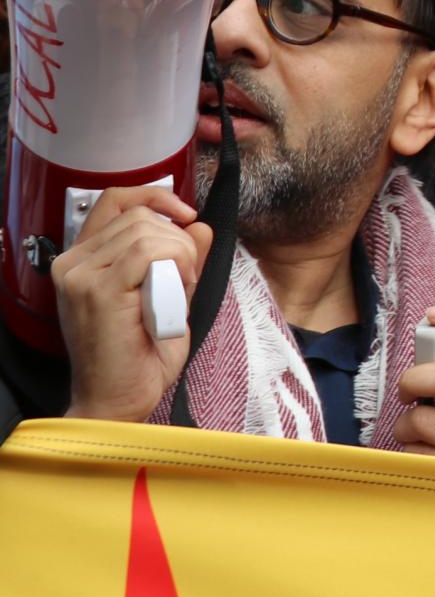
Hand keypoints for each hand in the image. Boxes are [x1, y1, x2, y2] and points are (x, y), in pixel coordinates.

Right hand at [57, 186, 211, 423]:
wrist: (119, 400)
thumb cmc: (140, 356)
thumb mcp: (169, 295)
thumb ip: (181, 258)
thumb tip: (199, 225)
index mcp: (83, 261)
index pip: (115, 201)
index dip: (156, 196)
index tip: (186, 214)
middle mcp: (73, 264)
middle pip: (140, 216)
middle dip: (178, 240)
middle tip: (185, 277)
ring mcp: (80, 276)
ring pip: (148, 230)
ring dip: (180, 255)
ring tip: (178, 290)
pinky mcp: (97, 291)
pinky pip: (150, 251)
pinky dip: (176, 264)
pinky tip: (176, 291)